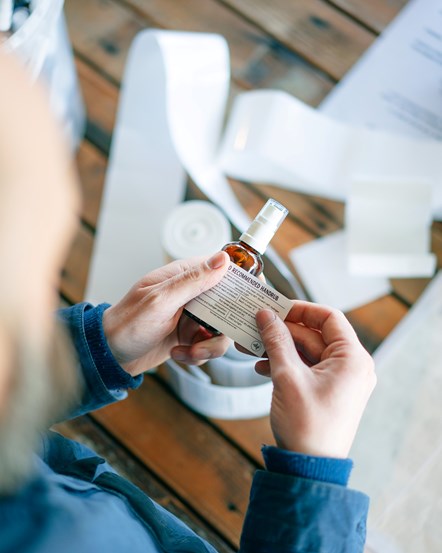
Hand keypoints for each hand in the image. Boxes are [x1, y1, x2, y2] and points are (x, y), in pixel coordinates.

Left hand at [102, 252, 230, 375]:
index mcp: (183, 275)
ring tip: (189, 351)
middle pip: (228, 304)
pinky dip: (198, 354)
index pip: (222, 269)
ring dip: (209, 346)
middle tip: (209, 337)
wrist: (109, 356)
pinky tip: (179, 354)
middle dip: (224, 327)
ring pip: (221, 329)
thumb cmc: (126, 324)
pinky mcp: (190, 336)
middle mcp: (191, 294)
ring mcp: (191, 316)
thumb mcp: (160, 300)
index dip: (240, 282)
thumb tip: (222, 259)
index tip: (251, 298)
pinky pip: (209, 345)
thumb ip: (192, 281)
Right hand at [255, 302, 375, 457]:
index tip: (276, 308)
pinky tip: (262, 367)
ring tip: (252, 347)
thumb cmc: (307, 426)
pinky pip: (306, 368)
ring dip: (280, 348)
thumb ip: (276, 341)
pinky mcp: (328, 391)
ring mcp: (340, 380)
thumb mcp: (287, 377)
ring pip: (307, 351)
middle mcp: (351, 366)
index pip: (329, 318)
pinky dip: (285, 364)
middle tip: (256, 326)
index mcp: (352, 359)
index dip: (301, 309)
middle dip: (283, 331)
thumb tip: (266, 315)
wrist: (309, 469)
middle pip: (315, 335)